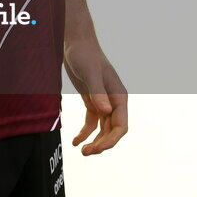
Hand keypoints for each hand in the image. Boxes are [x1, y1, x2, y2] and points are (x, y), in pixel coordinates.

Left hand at [63, 38, 127, 154]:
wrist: (76, 42)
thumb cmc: (85, 54)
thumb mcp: (90, 73)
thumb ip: (97, 92)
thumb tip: (106, 112)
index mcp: (119, 96)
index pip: (121, 126)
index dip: (111, 140)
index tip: (97, 148)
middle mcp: (114, 102)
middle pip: (112, 131)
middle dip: (102, 144)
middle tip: (86, 153)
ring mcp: (103, 102)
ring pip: (103, 129)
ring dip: (95, 141)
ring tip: (82, 151)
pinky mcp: (92, 100)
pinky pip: (92, 122)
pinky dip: (85, 133)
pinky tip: (76, 141)